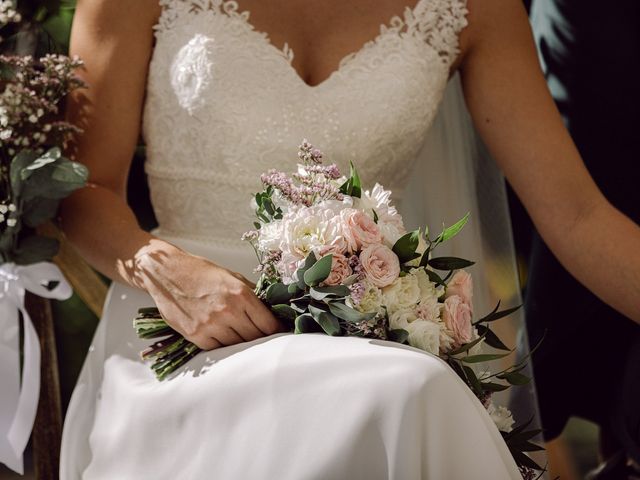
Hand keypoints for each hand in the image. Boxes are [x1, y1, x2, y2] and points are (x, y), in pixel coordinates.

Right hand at [135, 244, 281, 349]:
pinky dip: (222, 344)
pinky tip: (222, 334)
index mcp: (240, 294)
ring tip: (240, 335)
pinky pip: (218, 348)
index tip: (280, 333)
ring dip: (241, 342)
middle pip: (255, 338)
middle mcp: (227, 310)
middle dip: (260, 338)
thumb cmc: (202, 273)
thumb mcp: (232, 277)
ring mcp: (211, 325)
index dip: (276, 331)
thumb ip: (253, 294)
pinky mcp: (196, 335)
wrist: (167, 273)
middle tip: (263, 338)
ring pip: (237, 345)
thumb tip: (273, 310)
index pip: (268, 323)